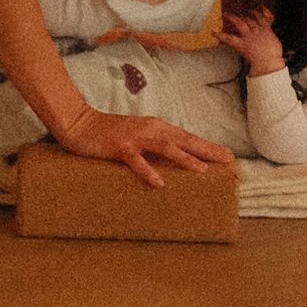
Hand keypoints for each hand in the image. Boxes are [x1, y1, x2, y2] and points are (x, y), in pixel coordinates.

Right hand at [56, 106, 235, 190]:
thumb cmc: (106, 132)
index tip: (227, 154)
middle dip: (206, 150)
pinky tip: (159, 184)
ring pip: (165, 147)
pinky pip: (136, 161)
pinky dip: (148, 172)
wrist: (78, 123)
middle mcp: (149, 129)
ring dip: (185, 158)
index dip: (207, 145)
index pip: (186, 136)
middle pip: (183, 139)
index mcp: (155, 127)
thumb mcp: (135, 136)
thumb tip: (171, 161)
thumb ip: (152, 145)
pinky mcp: (119, 148)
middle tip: (228, 159)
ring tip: (203, 170)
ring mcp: (134, 138)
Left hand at [218, 0, 285, 76]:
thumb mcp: (275, 43)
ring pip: (239, 23)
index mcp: (265, 30)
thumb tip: (269, 39)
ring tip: (226, 15)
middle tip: (238, 14)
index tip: (252, 12)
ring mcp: (248, 36)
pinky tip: (214, 33)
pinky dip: (221, 36)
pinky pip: (229, 38)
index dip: (255, 14)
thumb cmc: (274, 55)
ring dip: (232, 18)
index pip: (260, 18)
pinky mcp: (241, 44)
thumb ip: (270, 38)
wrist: (269, 62)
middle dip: (243, 16)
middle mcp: (256, 30)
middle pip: (248, 19)